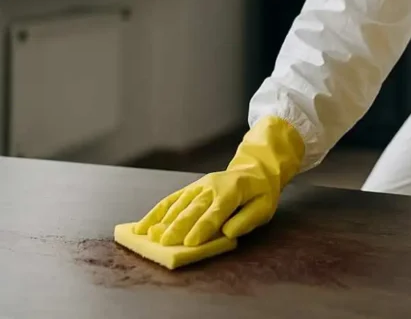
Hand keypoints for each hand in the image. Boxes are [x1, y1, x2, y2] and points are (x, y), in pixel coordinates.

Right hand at [133, 116, 303, 246]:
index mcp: (232, 191)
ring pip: (179, 204)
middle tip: (164, 243)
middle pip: (193, 208)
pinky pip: (171, 200)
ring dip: (164, 220)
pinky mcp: (190, 189)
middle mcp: (212, 186)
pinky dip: (156, 212)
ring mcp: (198, 186)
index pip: (216, 211)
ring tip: (149, 236)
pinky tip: (142, 225)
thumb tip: (228, 232)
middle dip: (178, 226)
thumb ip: (247, 220)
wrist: (254, 171)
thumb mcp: (264, 207)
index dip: (203, 227)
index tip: (190, 242)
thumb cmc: (259, 194)